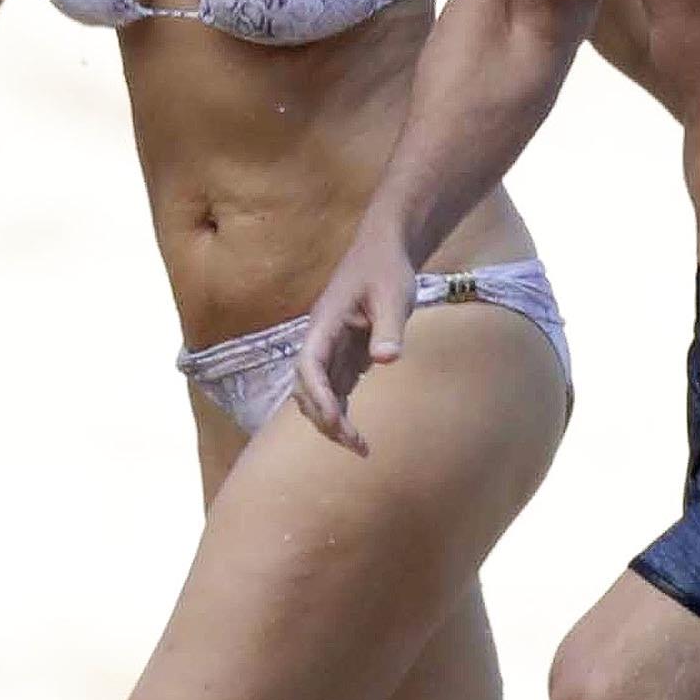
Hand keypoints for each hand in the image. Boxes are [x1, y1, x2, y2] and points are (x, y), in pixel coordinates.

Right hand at [289, 225, 419, 453]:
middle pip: (307, 386)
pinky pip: (334, 390)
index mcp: (325, 322)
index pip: (309, 365)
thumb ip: (389, 327)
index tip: (336, 421)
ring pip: (318, 393)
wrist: (384, 251)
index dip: (318, 395)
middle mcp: (320, 339)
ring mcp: (330, 349)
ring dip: (331, 420)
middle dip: (324, 417)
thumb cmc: (386, 269)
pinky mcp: (343, 355)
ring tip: (358, 447)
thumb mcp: (393, 294)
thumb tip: (386, 359)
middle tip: (354, 444)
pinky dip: (341, 412)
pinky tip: (356, 435)